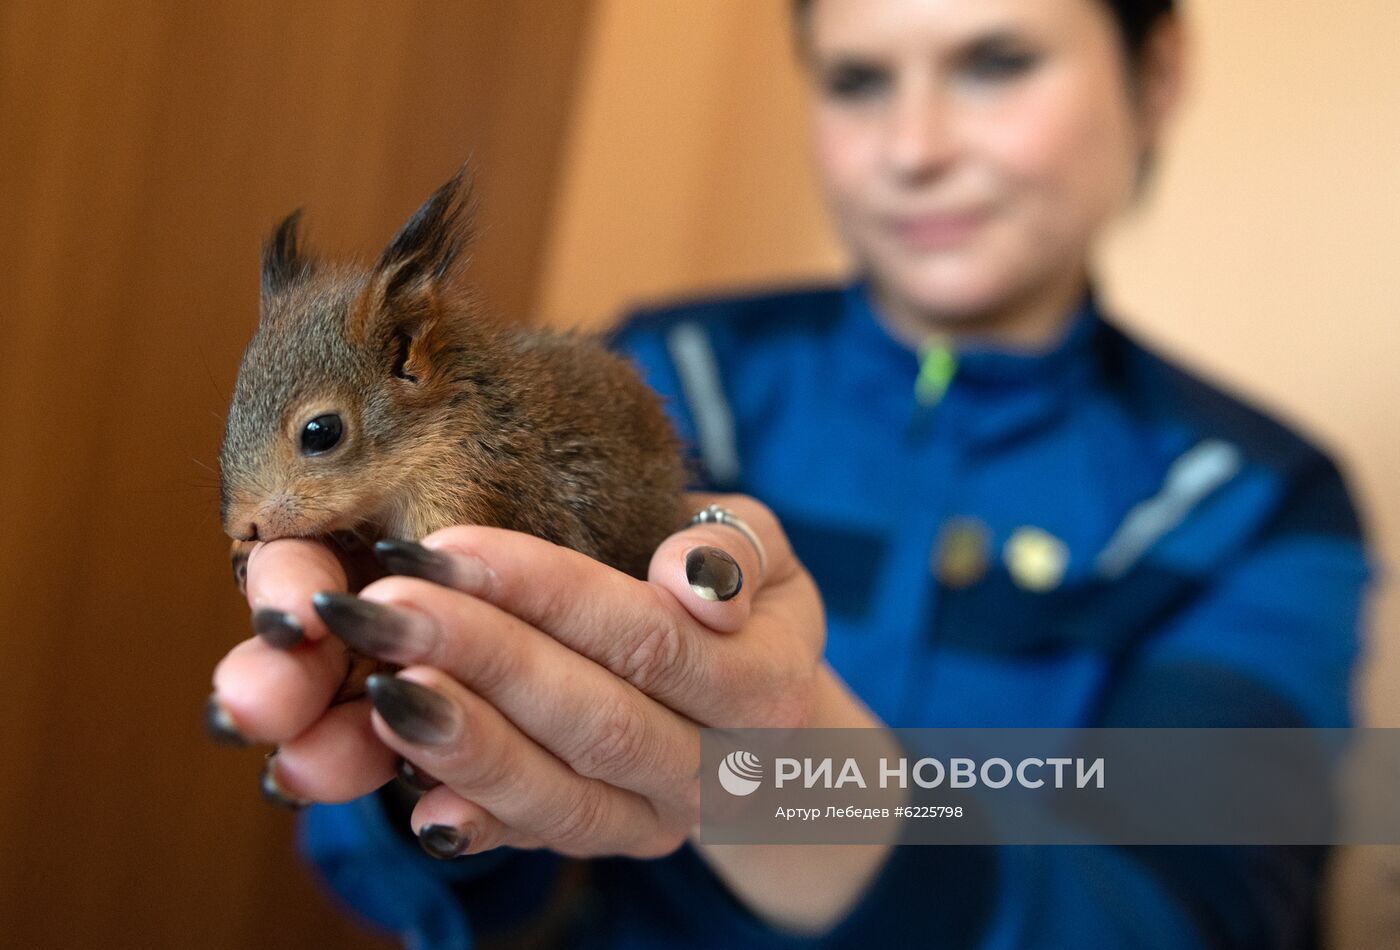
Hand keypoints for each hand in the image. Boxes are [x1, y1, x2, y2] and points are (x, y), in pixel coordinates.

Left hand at [208, 494, 833, 857]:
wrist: (750, 688)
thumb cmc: (736, 590)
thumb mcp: (758, 548)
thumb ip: (735, 554)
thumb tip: (692, 583)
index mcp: (763, 685)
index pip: (648, 637)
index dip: (547, 594)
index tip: (448, 547)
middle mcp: (720, 768)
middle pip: (596, 720)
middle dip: (482, 661)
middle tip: (383, 610)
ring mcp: (661, 816)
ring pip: (562, 797)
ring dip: (464, 744)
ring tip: (380, 690)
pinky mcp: (610, 841)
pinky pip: (538, 843)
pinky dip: (474, 824)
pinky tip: (409, 797)